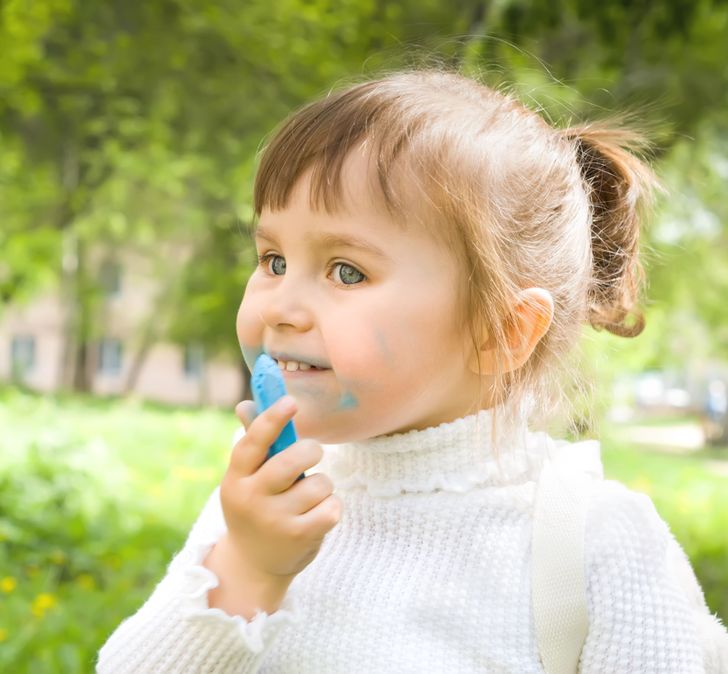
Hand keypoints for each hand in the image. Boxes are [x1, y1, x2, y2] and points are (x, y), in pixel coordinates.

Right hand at [220, 396, 341, 579]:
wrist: (254, 565)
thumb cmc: (255, 506)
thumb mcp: (246, 479)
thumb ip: (253, 442)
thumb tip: (245, 403)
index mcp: (236, 478)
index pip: (252, 443)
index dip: (272, 419)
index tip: (291, 401)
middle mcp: (252, 499)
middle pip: (292, 460)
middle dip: (311, 450)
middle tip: (312, 453)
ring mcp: (275, 520)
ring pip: (319, 483)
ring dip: (322, 485)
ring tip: (309, 496)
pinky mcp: (299, 537)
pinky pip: (332, 507)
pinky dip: (331, 507)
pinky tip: (318, 514)